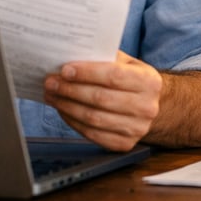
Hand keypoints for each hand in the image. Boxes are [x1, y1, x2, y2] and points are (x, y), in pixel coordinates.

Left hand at [43, 51, 161, 151]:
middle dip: (70, 90)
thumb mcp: (127, 63)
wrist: (149, 106)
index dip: (87, 73)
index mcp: (149, 81)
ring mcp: (137, 128)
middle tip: (51, 83)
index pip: (114, 76)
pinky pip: (92, 134)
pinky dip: (73, 122)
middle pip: (100, 98)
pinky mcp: (125, 144)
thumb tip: (73, 56)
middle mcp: (147, 107)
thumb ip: (105, 58)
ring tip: (52, 96)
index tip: (65, 70)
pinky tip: (63, 110)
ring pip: (93, 118)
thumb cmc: (132, 80)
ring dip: (67, 106)